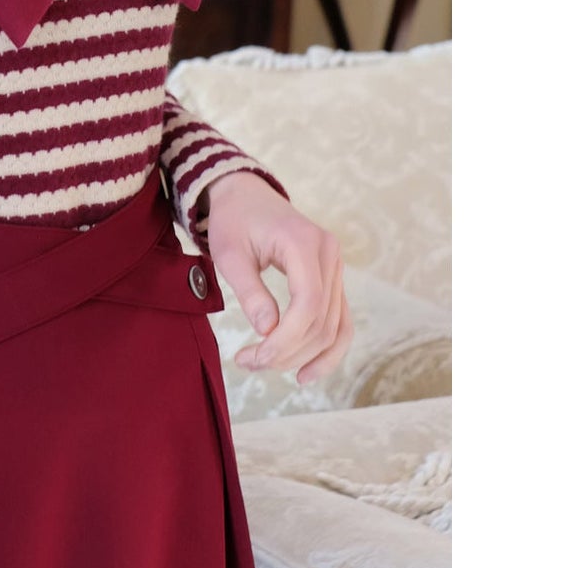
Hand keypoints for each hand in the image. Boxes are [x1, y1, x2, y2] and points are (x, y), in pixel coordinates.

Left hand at [197, 172, 353, 384]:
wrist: (245, 195)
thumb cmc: (233, 221)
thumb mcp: (230, 254)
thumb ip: (250, 291)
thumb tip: (268, 331)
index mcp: (304, 242)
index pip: (308, 303)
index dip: (286, 339)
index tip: (255, 357)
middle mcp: (329, 254)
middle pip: (322, 320)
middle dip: (288, 351)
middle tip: (249, 363)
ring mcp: (336, 266)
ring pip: (335, 326)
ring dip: (306, 356)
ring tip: (267, 368)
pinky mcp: (332, 278)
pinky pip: (339, 319)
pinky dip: (326, 348)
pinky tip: (306, 372)